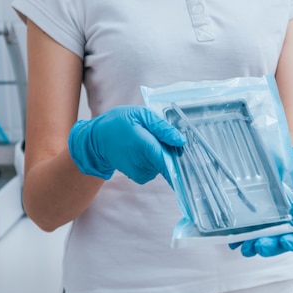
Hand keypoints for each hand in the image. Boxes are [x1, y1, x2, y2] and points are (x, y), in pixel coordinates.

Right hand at [68, 105, 185, 183]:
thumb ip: (161, 127)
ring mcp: (143, 173)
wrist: (96, 140)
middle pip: (171, 161)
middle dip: (173, 150)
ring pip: (164, 165)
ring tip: (149, 141)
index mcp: (146, 147)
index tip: (196, 167)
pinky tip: (146, 149)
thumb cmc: (118, 123)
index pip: (171, 163)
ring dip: (163, 154)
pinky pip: (157, 168)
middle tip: (163, 137)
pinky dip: (156, 159)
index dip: (185, 165)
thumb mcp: (140, 115)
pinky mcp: (141, 177)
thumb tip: (180, 140)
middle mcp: (145, 165)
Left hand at [230, 143, 292, 256]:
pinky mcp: (261, 208)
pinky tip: (235, 238)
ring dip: (255, 244)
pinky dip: (242, 234)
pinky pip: (251, 225)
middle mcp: (292, 218)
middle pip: (283, 241)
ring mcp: (276, 215)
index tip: (285, 240)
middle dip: (271, 246)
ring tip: (245, 246)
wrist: (292, 147)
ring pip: (266, 236)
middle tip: (259, 245)